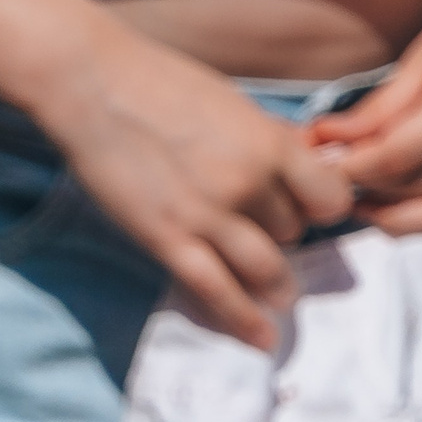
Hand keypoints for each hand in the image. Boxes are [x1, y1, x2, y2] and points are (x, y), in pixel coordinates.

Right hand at [43, 34, 351, 349]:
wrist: (90, 82)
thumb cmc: (162, 83)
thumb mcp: (235, 102)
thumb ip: (272, 139)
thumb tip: (308, 162)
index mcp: (271, 144)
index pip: (330, 198)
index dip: (325, 206)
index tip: (312, 208)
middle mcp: (249, 183)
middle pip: (293, 232)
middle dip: (282, 232)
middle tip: (264, 228)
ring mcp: (208, 215)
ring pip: (266, 267)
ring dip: (275, 282)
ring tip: (280, 293)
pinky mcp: (167, 238)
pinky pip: (217, 291)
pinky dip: (244, 320)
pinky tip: (263, 339)